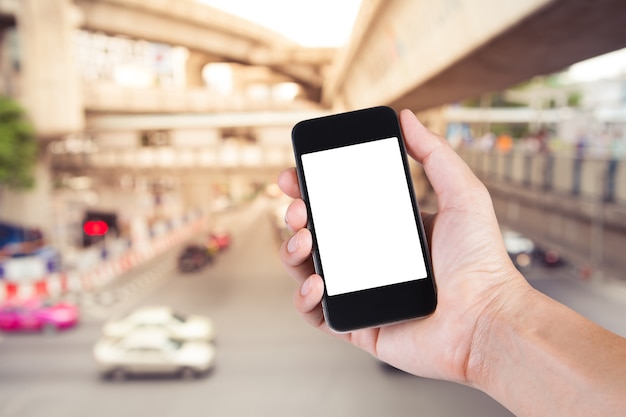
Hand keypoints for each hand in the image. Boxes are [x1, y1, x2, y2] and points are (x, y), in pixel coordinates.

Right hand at [277, 109, 530, 383]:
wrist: (486, 319)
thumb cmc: (481, 261)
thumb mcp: (462, 194)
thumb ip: (435, 153)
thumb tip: (406, 118)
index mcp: (386, 230)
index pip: (338, 206)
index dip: (311, 190)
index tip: (294, 176)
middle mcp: (368, 260)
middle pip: (316, 234)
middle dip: (296, 217)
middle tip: (298, 208)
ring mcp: (360, 292)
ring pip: (307, 270)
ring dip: (292, 251)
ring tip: (302, 240)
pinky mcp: (356, 325)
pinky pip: (316, 313)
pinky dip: (304, 297)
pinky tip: (316, 281)